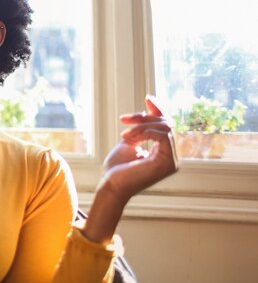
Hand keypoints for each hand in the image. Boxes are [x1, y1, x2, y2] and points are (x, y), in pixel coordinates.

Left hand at [82, 95, 178, 243]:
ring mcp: (172, 162)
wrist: (111, 186)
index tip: (148, 97)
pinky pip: (161, 135)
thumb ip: (142, 127)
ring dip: (141, 125)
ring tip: (124, 134)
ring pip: (164, 128)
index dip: (159, 110)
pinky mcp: (168, 163)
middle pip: (166, 124)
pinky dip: (143, 132)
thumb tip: (151, 105)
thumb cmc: (117, 168)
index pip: (166, 127)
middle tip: (124, 119)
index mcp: (164, 153)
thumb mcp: (130, 140)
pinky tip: (128, 137)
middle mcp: (172, 158)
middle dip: (144, 117)